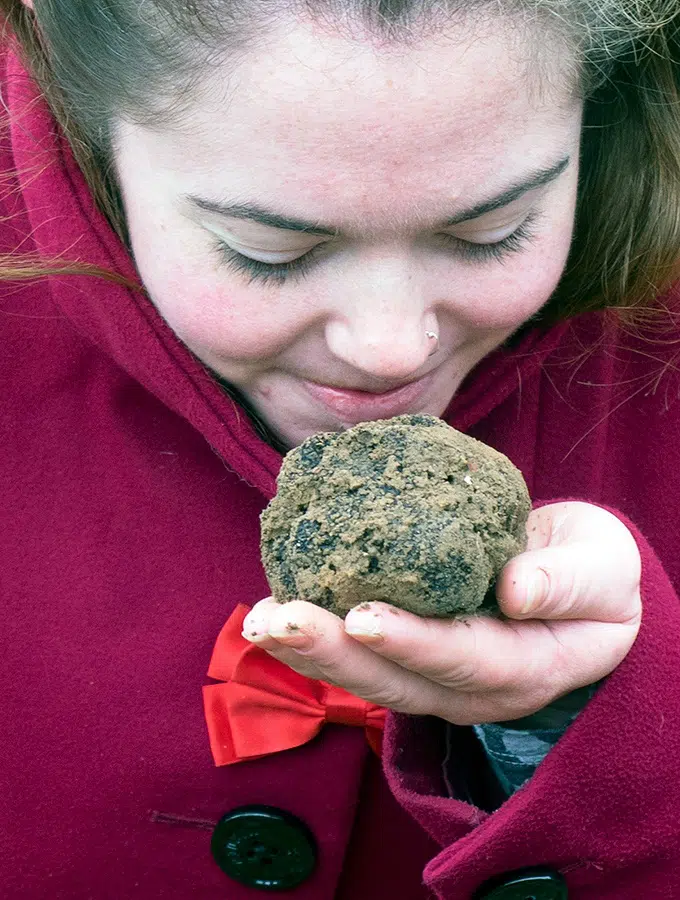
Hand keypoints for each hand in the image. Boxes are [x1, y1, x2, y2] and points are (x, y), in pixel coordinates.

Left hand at [244, 502, 641, 724]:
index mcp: (526, 666)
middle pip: (397, 681)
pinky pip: (359, 651)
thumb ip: (569, 583)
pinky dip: (315, 633)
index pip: (466, 660)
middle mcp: (471, 687)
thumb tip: (514, 588)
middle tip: (278, 620)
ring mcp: (436, 676)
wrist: (576, 584)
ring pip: (368, 676)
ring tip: (259, 619)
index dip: (414, 642)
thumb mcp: (604, 570)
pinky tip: (272, 607)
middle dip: (334, 653)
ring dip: (310, 650)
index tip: (363, 618)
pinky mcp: (410, 653)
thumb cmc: (594, 574)